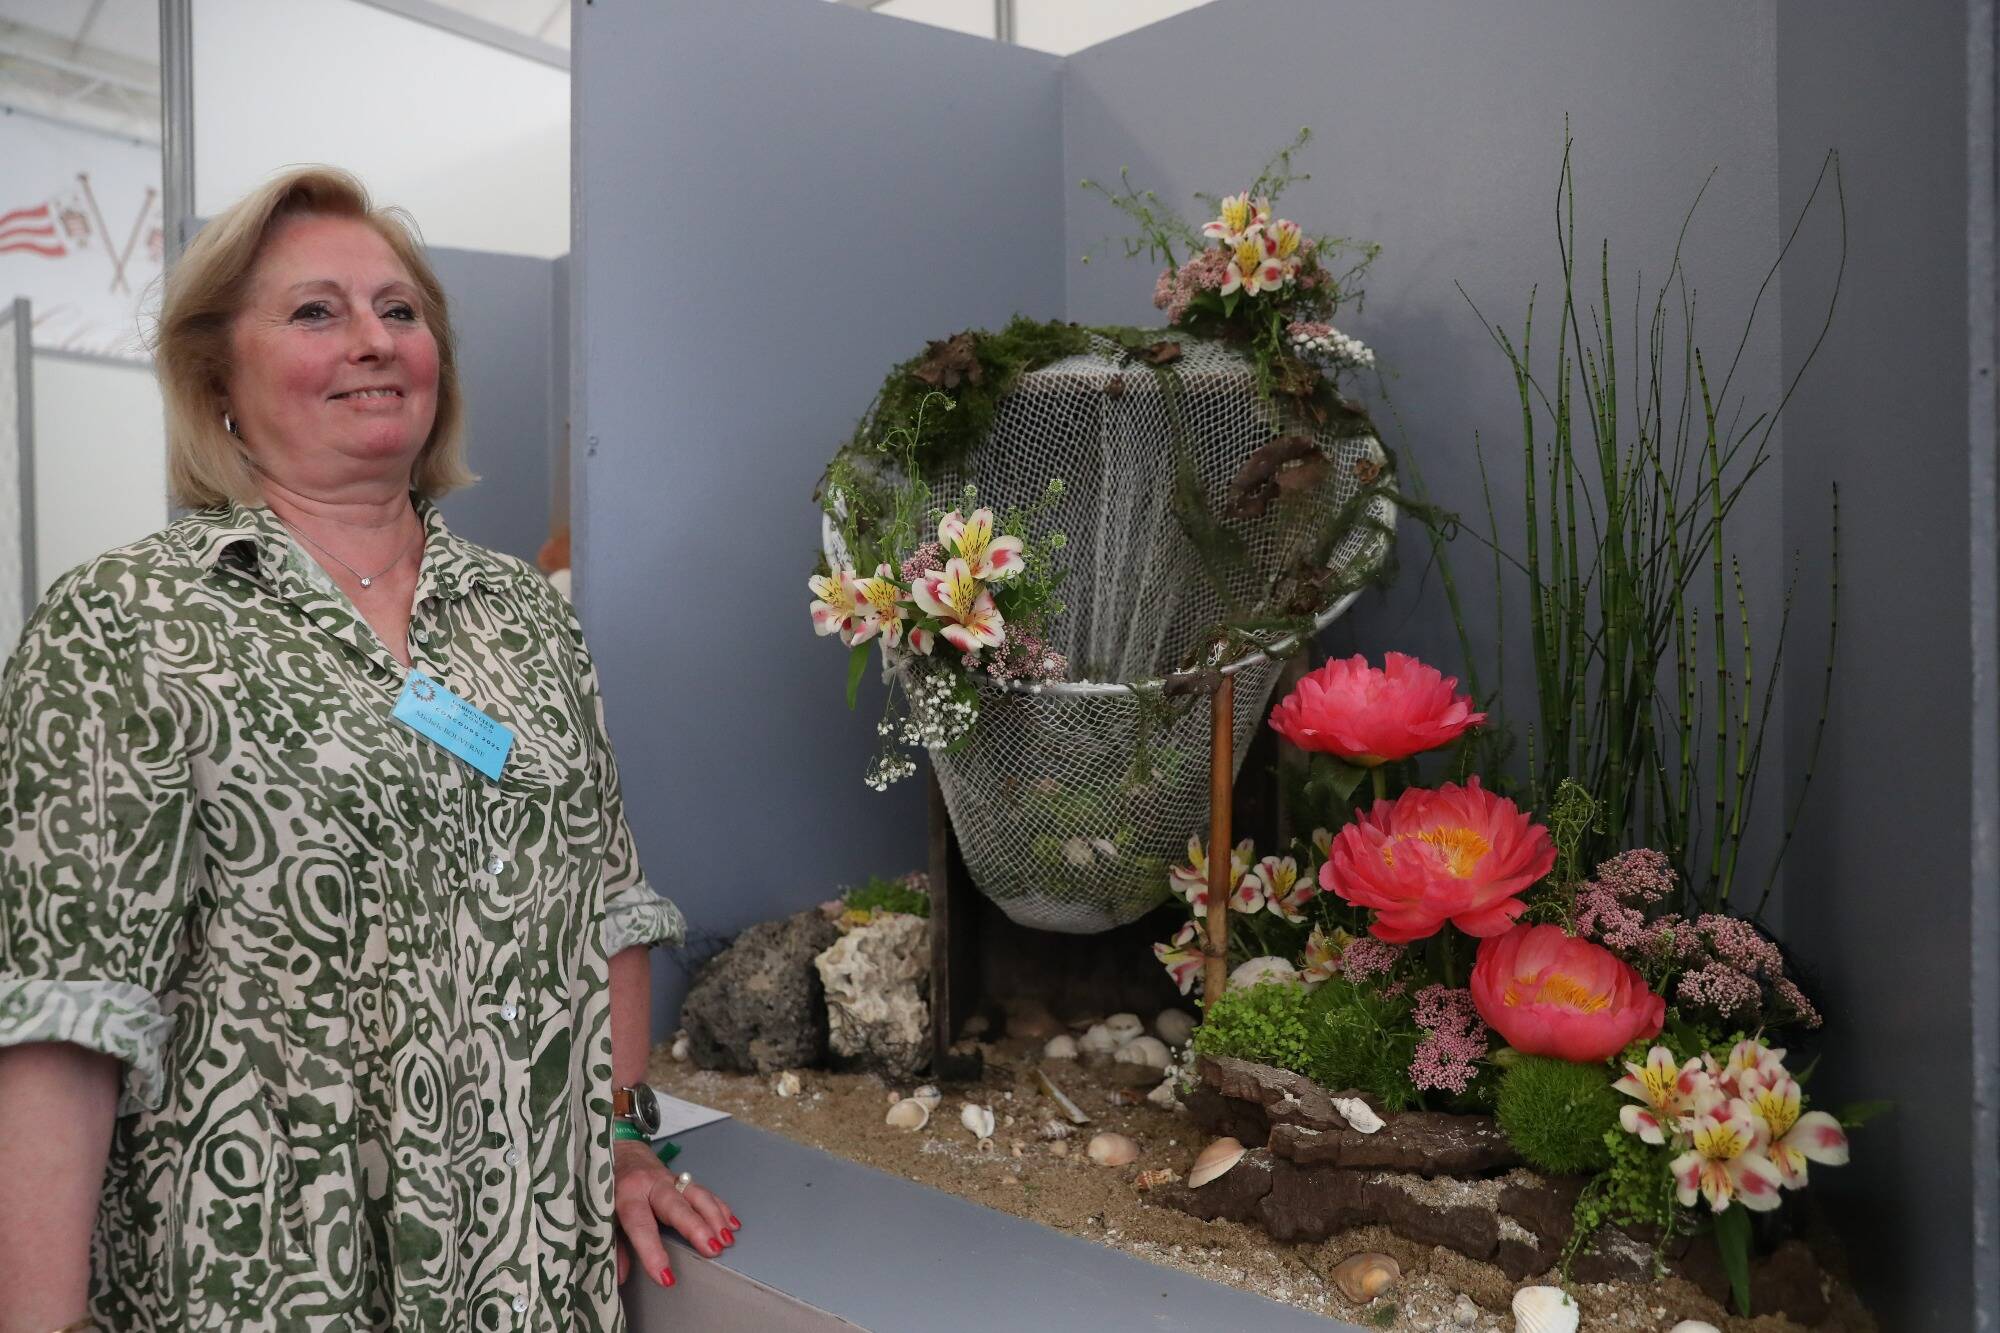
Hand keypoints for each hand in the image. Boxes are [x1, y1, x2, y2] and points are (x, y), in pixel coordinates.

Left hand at [611, 1140, 739, 1289]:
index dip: (653, 1253)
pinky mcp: (683, 1179)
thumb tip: (620, 1275)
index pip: (641, 1226)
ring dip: (714, 1218)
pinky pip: (704, 1192)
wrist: (620, 1151)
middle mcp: (651, 1185)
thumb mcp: (602, 1214)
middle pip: (676, 1206)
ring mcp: (670, 1179)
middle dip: (696, 1228)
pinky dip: (720, 1208)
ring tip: (726, 1240)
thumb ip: (614, 1244)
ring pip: (696, 1195)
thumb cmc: (610, 1186)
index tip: (666, 1276)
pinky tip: (731, 1224)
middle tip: (713, 1248)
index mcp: (626, 1194)